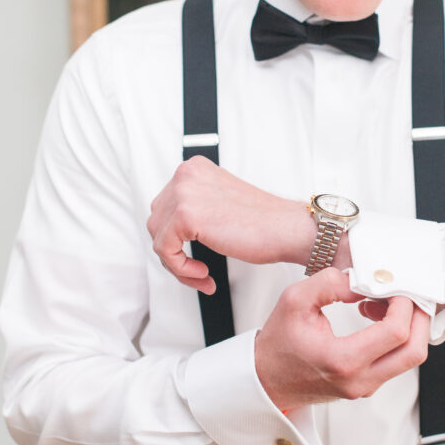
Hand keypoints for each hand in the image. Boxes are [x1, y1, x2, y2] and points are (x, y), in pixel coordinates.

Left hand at [147, 156, 313, 292]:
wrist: (286, 228)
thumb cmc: (262, 222)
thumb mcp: (218, 201)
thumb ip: (194, 205)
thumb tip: (169, 229)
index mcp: (194, 168)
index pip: (164, 207)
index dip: (176, 238)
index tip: (195, 254)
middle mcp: (186, 174)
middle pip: (157, 222)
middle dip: (175, 251)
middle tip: (197, 270)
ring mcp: (184, 192)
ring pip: (158, 239)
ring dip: (178, 265)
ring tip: (202, 275)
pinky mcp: (185, 215)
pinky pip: (165, 251)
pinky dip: (181, 269)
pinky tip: (204, 274)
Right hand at [254, 267, 431, 409]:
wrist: (267, 378)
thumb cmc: (279, 342)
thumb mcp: (294, 300)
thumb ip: (328, 283)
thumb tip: (361, 281)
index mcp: (343, 361)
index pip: (396, 333)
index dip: (403, 304)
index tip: (392, 287)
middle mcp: (360, 380)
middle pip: (415, 351)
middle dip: (418, 317)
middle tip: (406, 293)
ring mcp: (366, 386)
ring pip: (410, 358)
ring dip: (408, 326)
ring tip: (383, 302)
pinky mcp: (368, 385)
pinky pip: (397, 361)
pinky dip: (397, 336)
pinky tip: (376, 315)